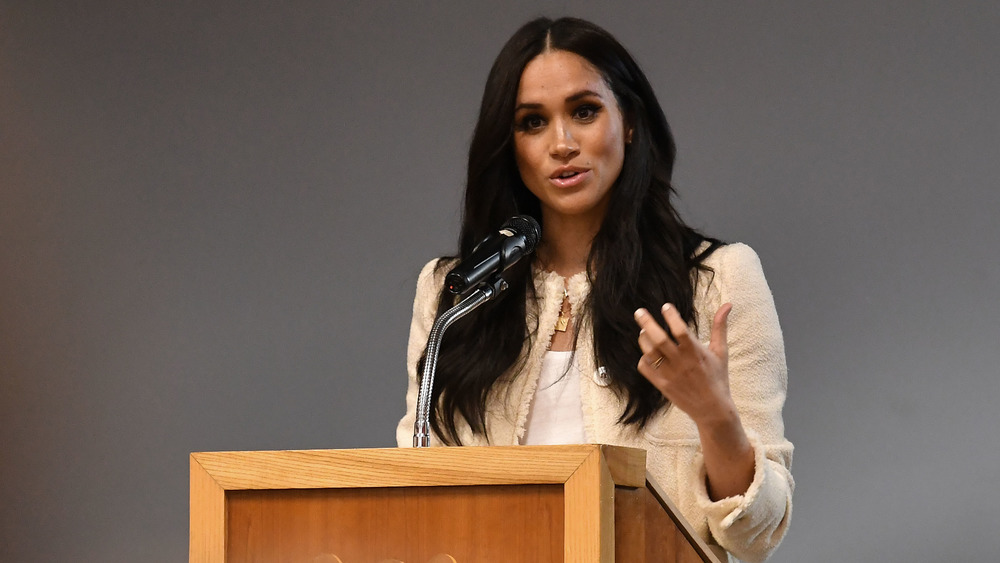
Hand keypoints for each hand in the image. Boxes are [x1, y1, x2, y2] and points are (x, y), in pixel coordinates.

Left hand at [634, 302, 734, 426]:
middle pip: (659, 339)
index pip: (680, 330)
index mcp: (696, 353)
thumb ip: (720, 327)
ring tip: (643, 331)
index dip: (671, 316)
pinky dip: (643, 358)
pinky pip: (645, 368)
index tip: (665, 306)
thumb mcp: (721, 352)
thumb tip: (727, 304)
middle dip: (647, 323)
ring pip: (650, 352)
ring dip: (644, 339)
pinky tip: (647, 353)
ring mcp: (669, 375)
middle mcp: (681, 363)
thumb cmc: (717, 378)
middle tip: (639, 312)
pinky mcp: (662, 385)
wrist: (712, 410)